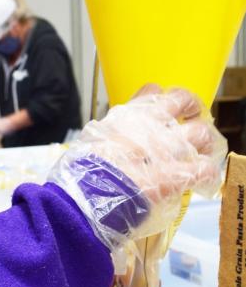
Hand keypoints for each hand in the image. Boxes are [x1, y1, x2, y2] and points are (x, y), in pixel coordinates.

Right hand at [49, 85, 226, 249]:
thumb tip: (107, 144)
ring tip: (199, 154)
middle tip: (191, 121)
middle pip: (185, 102)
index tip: (161, 108)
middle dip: (192, 109)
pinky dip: (205, 174)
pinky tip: (202, 180)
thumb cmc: (81, 172)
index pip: (152, 91)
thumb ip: (106, 137)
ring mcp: (167, 149)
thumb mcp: (89, 143)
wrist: (86, 196)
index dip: (160, 98)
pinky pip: (204, 170)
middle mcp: (150, 126)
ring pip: (201, 134)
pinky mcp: (177, 175)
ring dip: (202, 144)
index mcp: (127, 117)